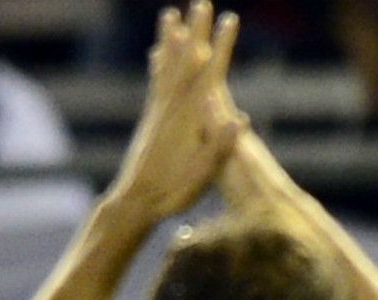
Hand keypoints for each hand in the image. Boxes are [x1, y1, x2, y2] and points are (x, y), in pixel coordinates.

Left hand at [108, 3, 244, 221]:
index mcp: (190, 117)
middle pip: (187, 60)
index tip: (231, 20)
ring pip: (168, 66)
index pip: (210, 73)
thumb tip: (242, 120)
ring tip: (171, 13)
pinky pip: (156, 82)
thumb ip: (220, 147)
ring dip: (172, 38)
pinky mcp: (151, 118)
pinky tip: (157, 52)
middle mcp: (172, 107)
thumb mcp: (202, 174)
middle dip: (196, 30)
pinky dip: (159, 63)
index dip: (222, 45)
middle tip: (202, 2)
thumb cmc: (172, 191)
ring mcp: (159, 111)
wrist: (135, 201)